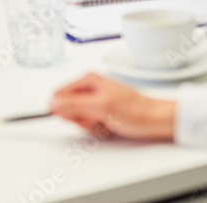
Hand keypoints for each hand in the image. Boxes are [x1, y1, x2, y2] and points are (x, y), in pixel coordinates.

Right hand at [50, 73, 175, 140]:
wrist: (154, 119)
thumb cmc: (134, 110)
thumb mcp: (100, 106)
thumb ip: (74, 104)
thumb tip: (52, 103)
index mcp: (87, 79)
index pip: (58, 95)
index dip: (65, 110)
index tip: (79, 117)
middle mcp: (89, 87)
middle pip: (67, 108)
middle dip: (80, 118)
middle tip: (96, 118)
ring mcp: (94, 99)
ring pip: (77, 118)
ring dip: (89, 124)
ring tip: (105, 121)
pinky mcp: (100, 110)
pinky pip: (88, 123)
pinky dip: (96, 128)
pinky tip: (108, 125)